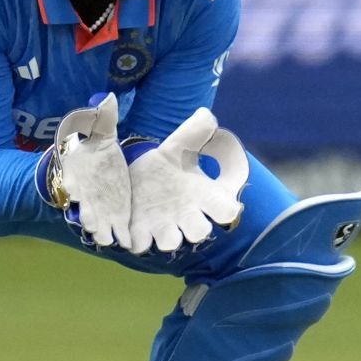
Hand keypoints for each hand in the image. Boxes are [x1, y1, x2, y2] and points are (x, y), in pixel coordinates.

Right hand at [38, 93, 132, 249]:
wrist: (102, 167)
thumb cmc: (96, 150)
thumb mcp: (100, 132)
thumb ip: (103, 119)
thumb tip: (107, 98)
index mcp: (77, 173)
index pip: (71, 181)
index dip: (72, 187)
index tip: (75, 191)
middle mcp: (85, 195)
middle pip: (82, 208)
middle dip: (86, 215)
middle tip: (93, 224)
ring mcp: (100, 210)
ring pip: (96, 224)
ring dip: (100, 231)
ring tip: (107, 238)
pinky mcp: (116, 218)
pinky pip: (117, 230)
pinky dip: (121, 237)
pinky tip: (129, 244)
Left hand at [126, 108, 249, 255]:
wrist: (138, 178)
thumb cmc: (167, 166)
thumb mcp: (178, 146)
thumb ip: (194, 132)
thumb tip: (207, 116)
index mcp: (202, 196)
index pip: (225, 211)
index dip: (227, 210)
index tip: (224, 202)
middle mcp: (187, 215)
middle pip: (200, 232)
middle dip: (196, 228)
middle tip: (186, 212)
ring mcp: (164, 226)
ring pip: (171, 243)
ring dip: (167, 237)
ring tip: (159, 222)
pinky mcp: (141, 231)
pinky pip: (142, 245)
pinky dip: (138, 239)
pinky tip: (134, 225)